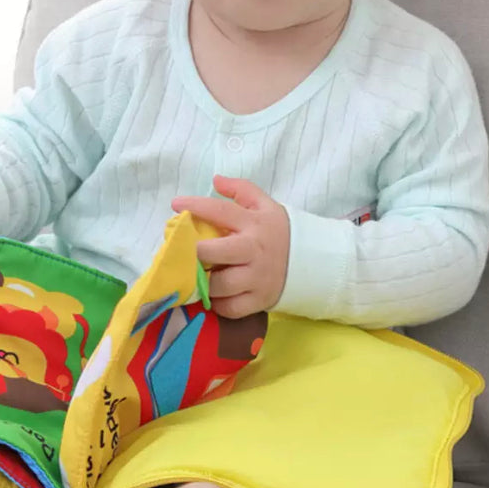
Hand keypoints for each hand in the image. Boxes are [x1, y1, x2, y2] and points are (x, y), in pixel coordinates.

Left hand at [171, 175, 289, 317]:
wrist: (312, 261)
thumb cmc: (278, 231)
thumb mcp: (264, 205)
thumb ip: (240, 189)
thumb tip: (215, 180)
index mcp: (254, 223)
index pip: (220, 211)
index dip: (195, 206)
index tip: (175, 205)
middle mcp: (254, 251)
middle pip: (214, 252)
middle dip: (193, 252)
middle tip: (183, 251)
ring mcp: (257, 278)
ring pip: (219, 285)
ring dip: (203, 281)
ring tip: (196, 274)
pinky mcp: (259, 301)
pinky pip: (230, 307)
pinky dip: (217, 303)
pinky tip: (213, 293)